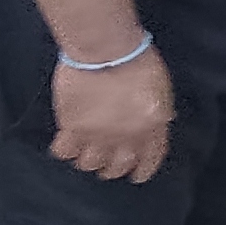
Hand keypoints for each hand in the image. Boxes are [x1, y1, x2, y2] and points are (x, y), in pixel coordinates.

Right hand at [50, 49, 175, 181]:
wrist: (107, 50)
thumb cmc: (139, 61)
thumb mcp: (162, 91)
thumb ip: (158, 114)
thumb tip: (156, 126)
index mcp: (151, 131)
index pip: (148, 162)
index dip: (142, 171)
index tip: (135, 174)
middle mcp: (125, 140)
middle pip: (116, 168)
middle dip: (113, 167)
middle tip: (108, 161)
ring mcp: (97, 136)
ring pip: (89, 164)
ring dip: (88, 159)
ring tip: (85, 150)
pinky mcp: (72, 128)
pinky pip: (64, 151)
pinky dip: (64, 150)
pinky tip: (65, 143)